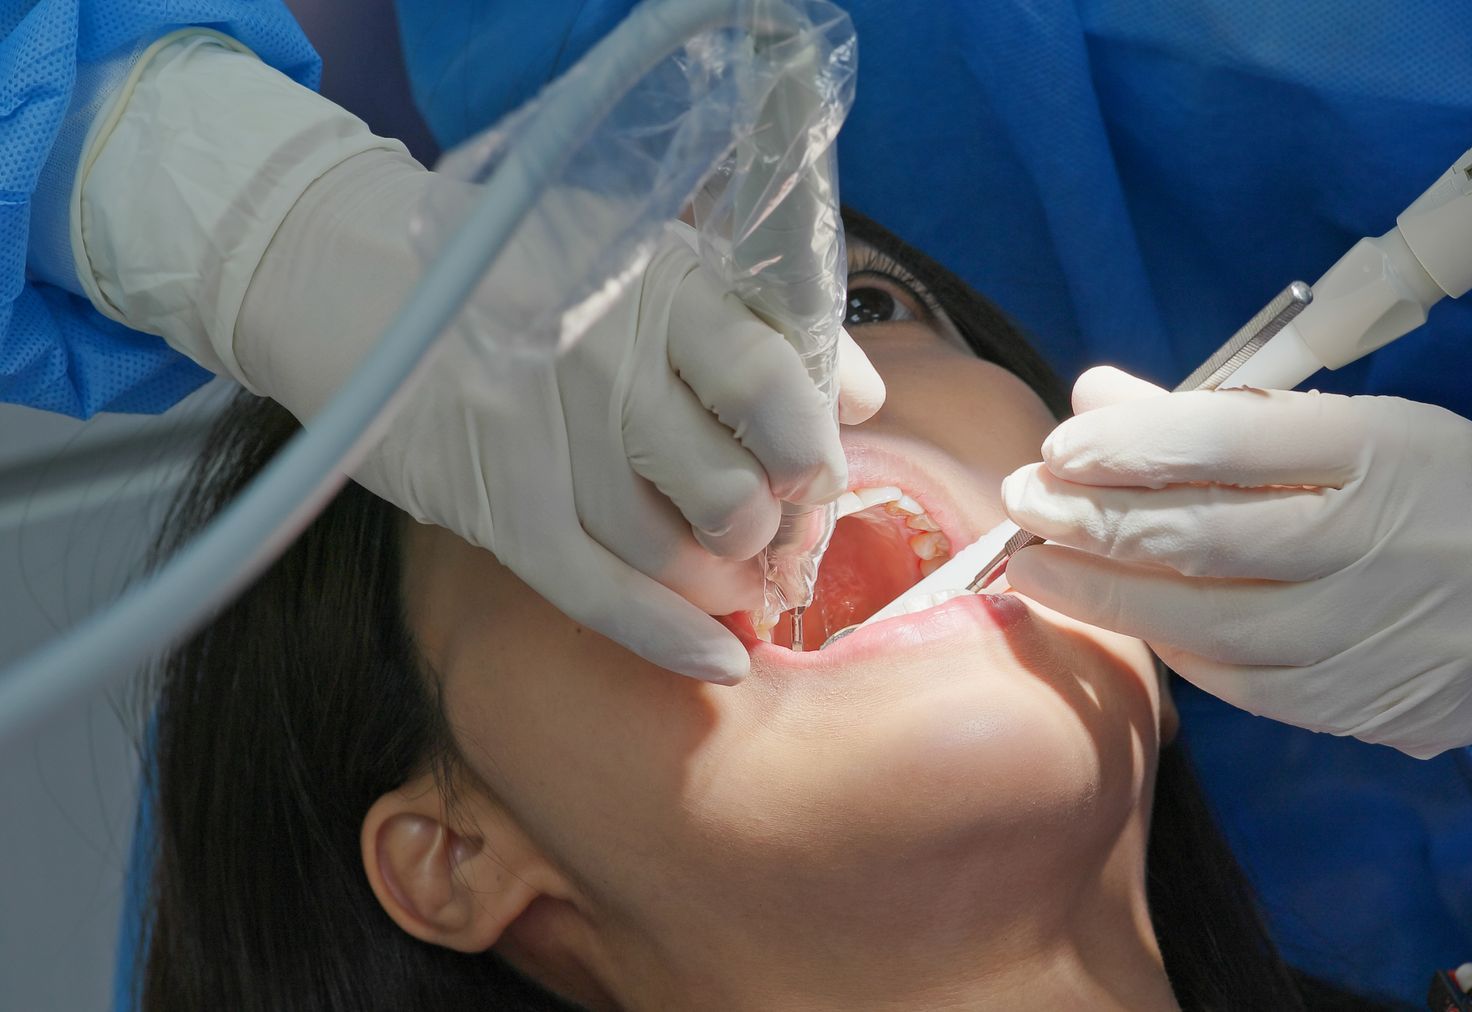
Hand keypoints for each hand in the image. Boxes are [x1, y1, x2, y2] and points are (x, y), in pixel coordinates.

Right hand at [244, 158, 885, 683]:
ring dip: (724, 586)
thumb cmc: (534, 274)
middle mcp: (606, 360)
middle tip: (775, 537)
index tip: (814, 476)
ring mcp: (545, 437)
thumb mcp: (651, 260)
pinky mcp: (493, 503)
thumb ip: (761, 321)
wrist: (355, 279)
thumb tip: (862, 398)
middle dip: (772, 535)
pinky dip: (669, 638)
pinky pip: (599, 597)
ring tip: (737, 578)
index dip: (812, 453)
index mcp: (662, 287)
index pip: (773, 388)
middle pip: (730, 491)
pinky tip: (718, 658)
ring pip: (671, 554)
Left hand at [1000, 368, 1471, 757]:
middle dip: (1097, 520)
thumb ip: (1218, 418)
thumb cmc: (1432, 491)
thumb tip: (1092, 397)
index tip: (1060, 446)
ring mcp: (1381, 635)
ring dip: (1111, 596)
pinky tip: (1128, 620)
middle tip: (1022, 504)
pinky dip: (1177, 649)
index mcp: (1387, 449)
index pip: (1237, 439)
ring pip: (1215, 624)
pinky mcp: (1371, 705)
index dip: (1135, 445)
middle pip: (1210, 537)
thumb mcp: (1351, 428)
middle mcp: (1389, 544)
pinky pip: (1247, 684)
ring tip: (1041, 567)